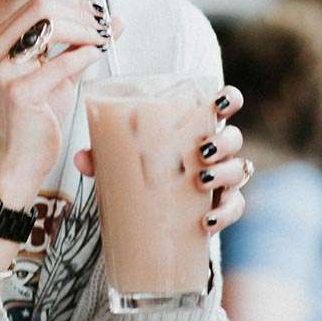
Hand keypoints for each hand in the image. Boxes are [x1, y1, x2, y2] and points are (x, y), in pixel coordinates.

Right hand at [0, 0, 120, 208]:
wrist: (18, 159)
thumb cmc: (37, 116)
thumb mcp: (60, 73)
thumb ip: (81, 46)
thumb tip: (114, 20)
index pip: (39, 3)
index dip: (74, 5)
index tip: (99, 16)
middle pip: (43, 7)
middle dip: (81, 15)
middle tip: (105, 28)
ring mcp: (3, 71)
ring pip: (50, 27)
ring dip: (85, 31)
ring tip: (103, 41)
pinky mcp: (18, 93)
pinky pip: (59, 63)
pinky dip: (83, 56)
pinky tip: (96, 56)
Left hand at [74, 85, 248, 233]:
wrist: (153, 213)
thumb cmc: (144, 170)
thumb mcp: (123, 158)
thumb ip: (103, 154)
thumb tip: (81, 157)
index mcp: (197, 126)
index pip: (225, 103)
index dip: (230, 99)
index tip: (219, 105)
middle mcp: (216, 149)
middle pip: (233, 137)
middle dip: (224, 142)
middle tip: (202, 151)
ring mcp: (223, 177)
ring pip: (240, 169)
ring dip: (225, 174)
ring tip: (201, 181)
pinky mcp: (222, 205)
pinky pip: (234, 207)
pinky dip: (225, 213)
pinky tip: (207, 221)